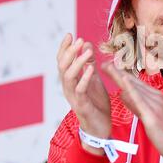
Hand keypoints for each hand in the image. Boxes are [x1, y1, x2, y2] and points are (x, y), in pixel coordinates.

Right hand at [57, 33, 111, 154]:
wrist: (100, 128)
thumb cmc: (96, 104)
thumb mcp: (94, 80)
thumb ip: (90, 64)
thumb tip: (87, 44)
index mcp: (71, 81)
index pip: (63, 61)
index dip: (64, 48)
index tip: (70, 34)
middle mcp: (68, 88)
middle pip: (62, 67)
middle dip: (69, 52)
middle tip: (79, 39)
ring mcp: (74, 97)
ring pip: (68, 77)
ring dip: (77, 62)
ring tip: (87, 52)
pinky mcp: (82, 105)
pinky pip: (80, 90)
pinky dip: (84, 78)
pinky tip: (91, 69)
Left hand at [101, 61, 162, 162]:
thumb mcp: (147, 115)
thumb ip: (134, 104)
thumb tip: (122, 94)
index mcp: (155, 96)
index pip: (135, 82)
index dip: (121, 74)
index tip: (110, 67)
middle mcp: (156, 96)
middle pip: (134, 82)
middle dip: (118, 72)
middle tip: (104, 63)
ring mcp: (155, 104)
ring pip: (134, 88)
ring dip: (120, 77)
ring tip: (108, 68)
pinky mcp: (152, 115)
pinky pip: (140, 100)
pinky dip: (131, 89)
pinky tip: (123, 81)